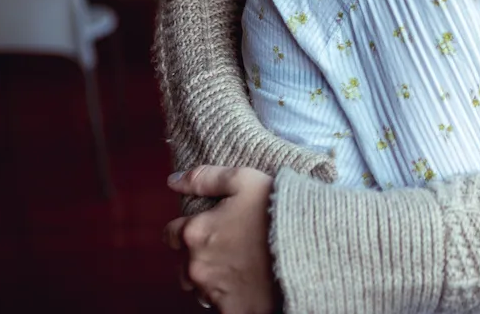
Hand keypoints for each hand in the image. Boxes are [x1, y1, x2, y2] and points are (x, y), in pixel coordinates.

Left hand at [164, 166, 280, 313]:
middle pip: (183, 263)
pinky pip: (219, 306)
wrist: (308, 247)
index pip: (171, 233)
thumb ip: (204, 179)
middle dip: (198, 256)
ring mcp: (212, 291)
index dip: (187, 228)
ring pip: (199, 287)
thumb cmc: (277, 210)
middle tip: (227, 246)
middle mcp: (197, 264)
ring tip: (239, 267)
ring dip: (211, 278)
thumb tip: (173, 180)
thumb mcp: (244, 180)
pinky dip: (228, 298)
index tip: (206, 227)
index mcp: (196, 232)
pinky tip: (248, 285)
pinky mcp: (231, 309)